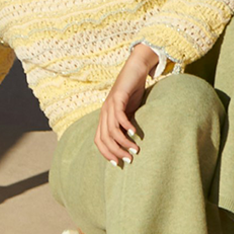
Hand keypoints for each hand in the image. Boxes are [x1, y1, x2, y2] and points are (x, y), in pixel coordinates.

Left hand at [96, 44, 156, 166]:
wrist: (135, 69)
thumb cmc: (133, 92)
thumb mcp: (129, 112)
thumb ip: (126, 125)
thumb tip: (130, 144)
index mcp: (104, 117)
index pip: (99, 140)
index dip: (106, 153)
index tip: (117, 164)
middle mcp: (104, 112)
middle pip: (104, 138)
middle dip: (115, 151)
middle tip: (129, 159)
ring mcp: (109, 104)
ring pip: (111, 129)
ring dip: (123, 142)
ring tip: (135, 150)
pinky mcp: (118, 97)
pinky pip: (120, 115)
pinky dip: (126, 126)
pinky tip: (135, 133)